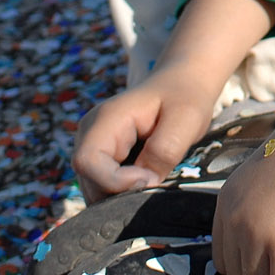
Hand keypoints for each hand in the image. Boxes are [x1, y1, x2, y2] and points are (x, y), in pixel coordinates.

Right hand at [71, 67, 216, 201]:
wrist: (183, 81)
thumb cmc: (185, 96)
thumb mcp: (186, 119)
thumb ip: (164, 151)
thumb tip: (146, 183)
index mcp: (106, 119)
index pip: (88, 162)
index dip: (116, 181)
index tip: (151, 177)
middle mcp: (90, 133)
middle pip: (90, 182)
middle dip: (123, 192)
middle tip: (158, 178)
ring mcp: (93, 146)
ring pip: (96, 189)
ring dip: (125, 193)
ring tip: (155, 173)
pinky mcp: (101, 158)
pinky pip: (105, 187)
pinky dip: (126, 190)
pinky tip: (148, 174)